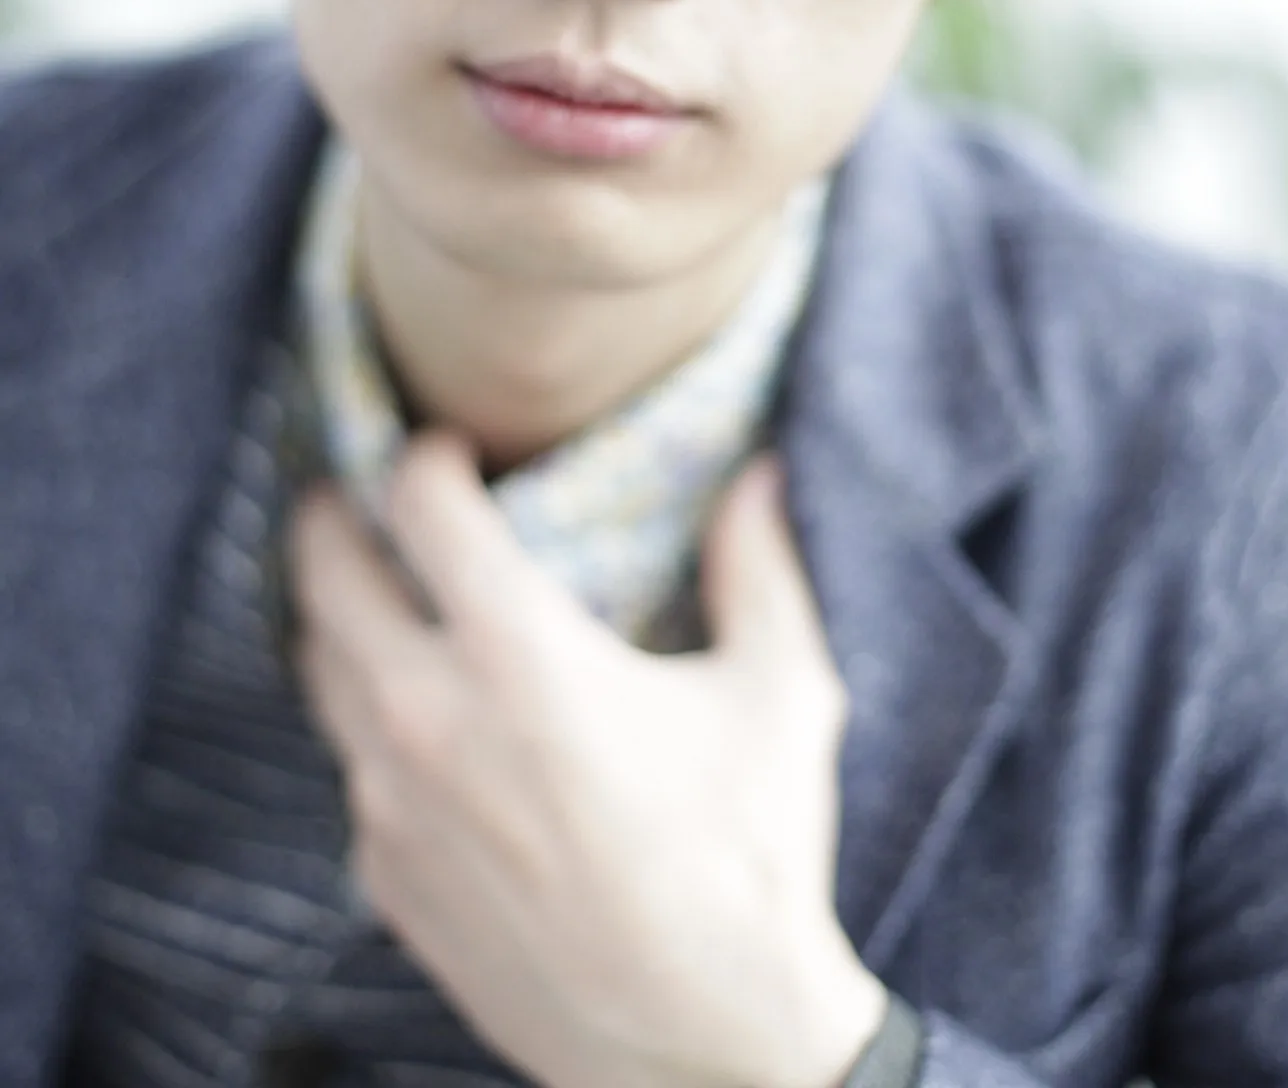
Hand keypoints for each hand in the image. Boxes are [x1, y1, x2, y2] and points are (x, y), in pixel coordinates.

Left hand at [288, 436, 887, 1087]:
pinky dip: (362, 720)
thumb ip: (759, 567)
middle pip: (326, 575)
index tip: (444, 446)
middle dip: (335, 517)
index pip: (418, 506)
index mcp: (522, 654)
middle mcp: (431, 718)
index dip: (422, 454)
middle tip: (359, 493)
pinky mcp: (383, 875)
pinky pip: (346, 766)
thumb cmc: (750, 860)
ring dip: (335, 615)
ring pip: (319, 670)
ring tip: (372, 591)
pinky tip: (416, 719)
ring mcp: (392, 804)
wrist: (704, 1046)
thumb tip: (761, 473)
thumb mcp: (781, 695)